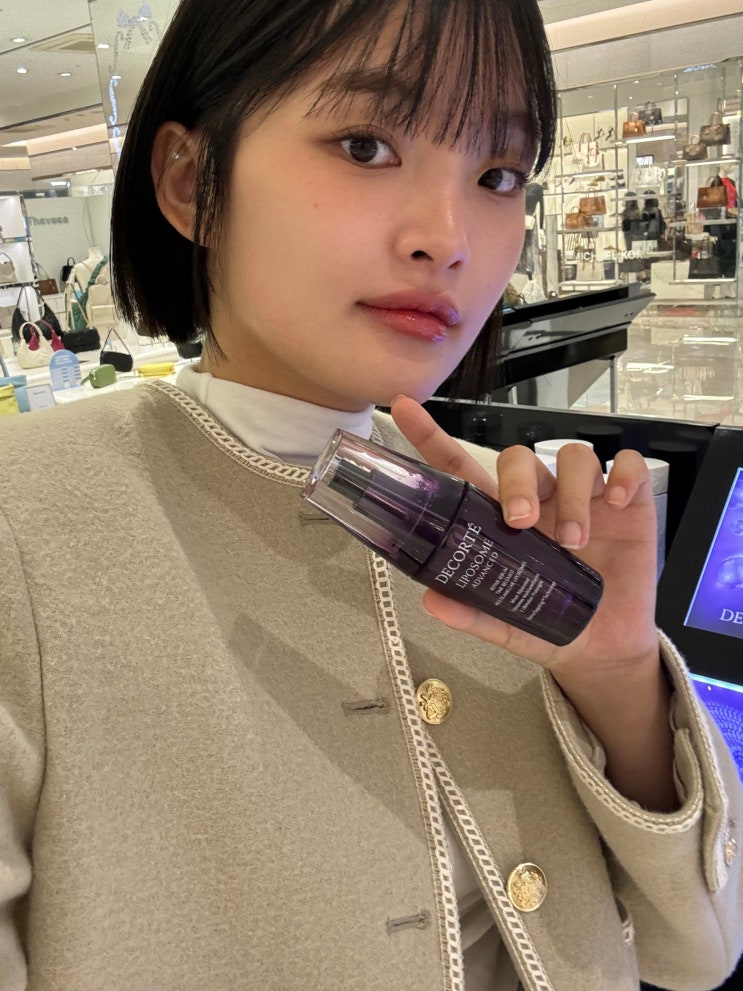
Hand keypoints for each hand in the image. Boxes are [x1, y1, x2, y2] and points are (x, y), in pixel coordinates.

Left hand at [391, 396, 677, 809]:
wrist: (607, 647)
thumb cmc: (553, 626)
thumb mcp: (510, 625)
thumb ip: (473, 613)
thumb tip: (431, 601)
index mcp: (502, 520)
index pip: (463, 468)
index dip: (432, 438)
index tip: (405, 409)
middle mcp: (540, 498)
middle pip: (519, 457)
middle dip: (517, 481)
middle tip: (520, 521)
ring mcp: (583, 497)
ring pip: (573, 457)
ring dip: (571, 494)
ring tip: (574, 541)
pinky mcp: (626, 502)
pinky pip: (626, 464)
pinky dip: (622, 476)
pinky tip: (616, 502)